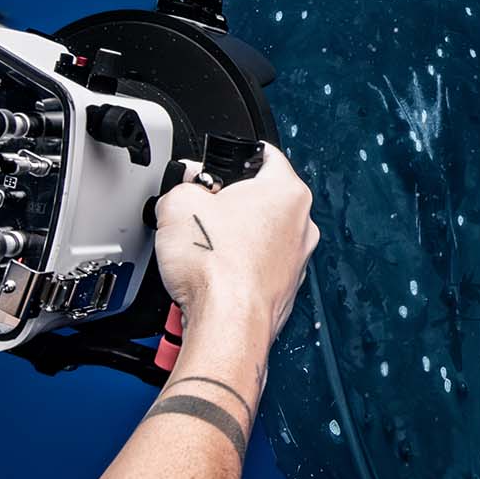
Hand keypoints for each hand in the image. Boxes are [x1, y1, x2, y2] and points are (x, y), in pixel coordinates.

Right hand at [152, 143, 318, 356]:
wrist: (226, 324)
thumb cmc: (215, 267)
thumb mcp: (178, 202)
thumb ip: (183, 182)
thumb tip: (186, 184)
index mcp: (286, 191)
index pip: (266, 154)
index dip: (233, 157)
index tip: (218, 165)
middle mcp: (301, 223)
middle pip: (263, 196)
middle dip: (232, 200)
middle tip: (203, 209)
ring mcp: (298, 258)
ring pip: (263, 233)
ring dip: (237, 235)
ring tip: (206, 246)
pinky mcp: (286, 288)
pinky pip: (260, 264)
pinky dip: (241, 265)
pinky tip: (216, 272)